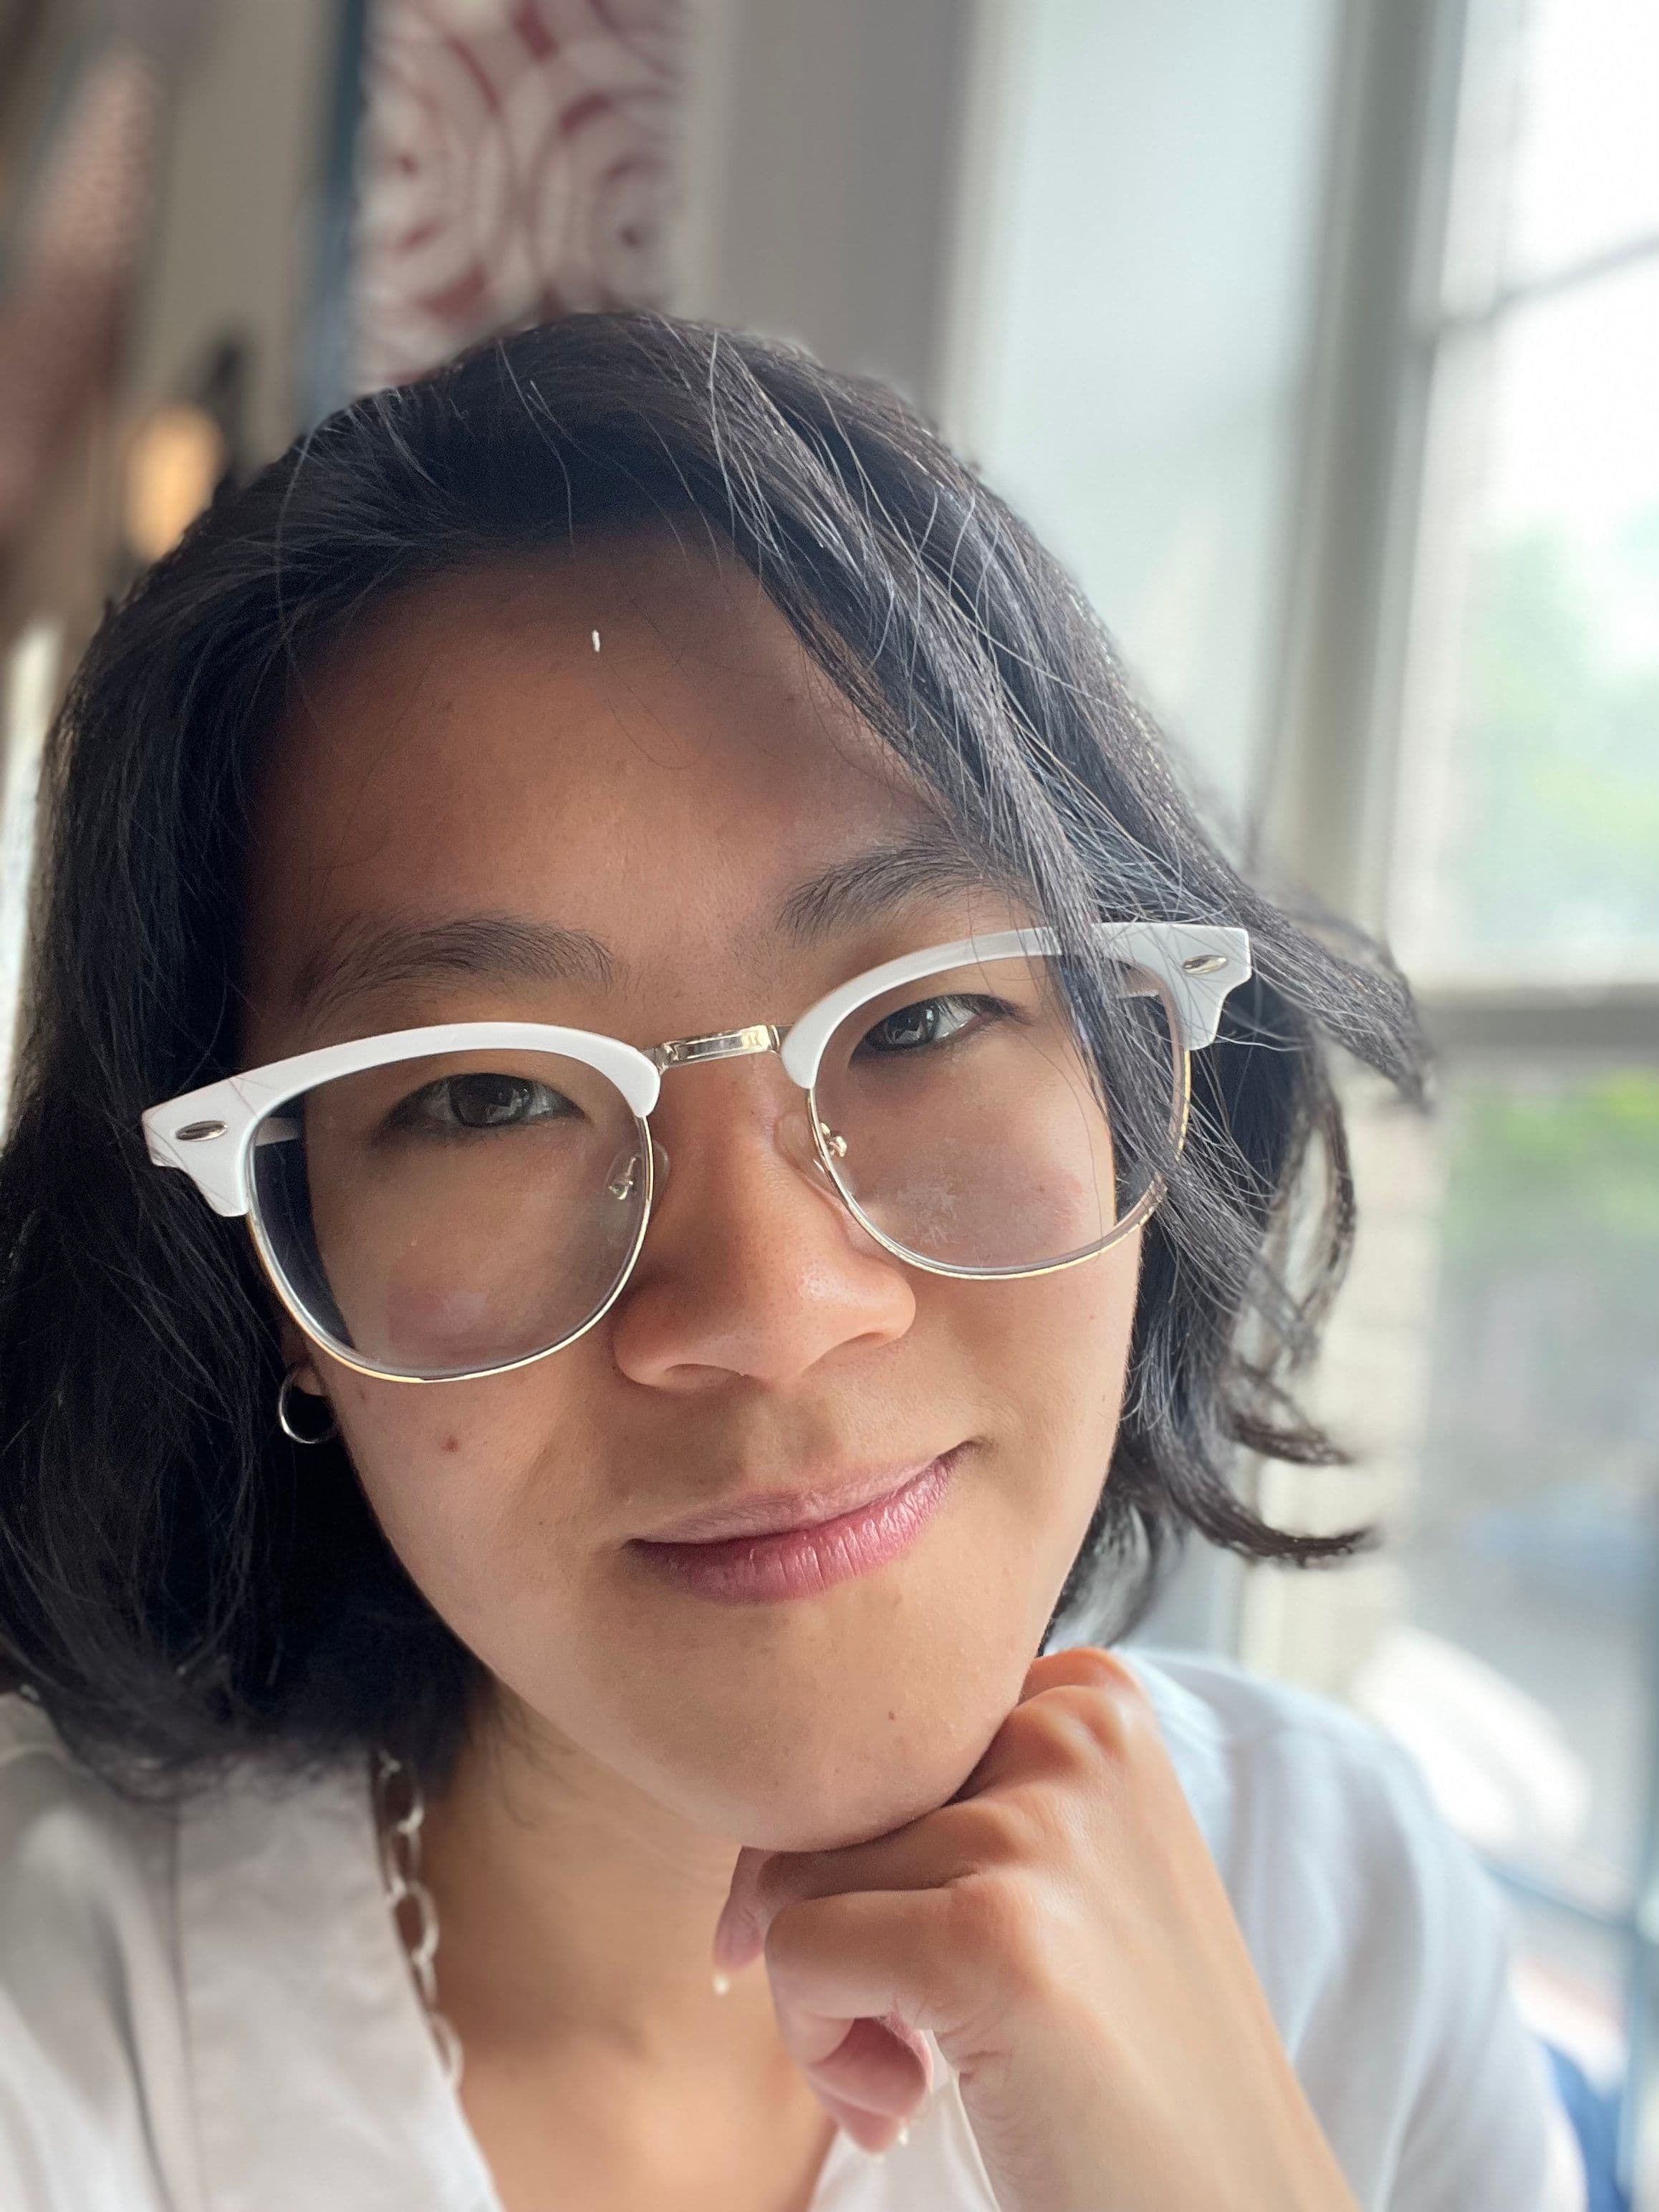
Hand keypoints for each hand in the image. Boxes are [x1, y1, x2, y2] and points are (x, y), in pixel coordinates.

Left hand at [712, 1646, 1360, 2211]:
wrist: (1232, 2206)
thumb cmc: (1121, 2050)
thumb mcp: (1063, 1863)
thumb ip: (947, 1792)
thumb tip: (755, 1787)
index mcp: (1090, 1696)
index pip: (873, 1726)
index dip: (849, 1846)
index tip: (894, 1941)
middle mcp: (1072, 1733)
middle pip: (824, 1791)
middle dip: (822, 1919)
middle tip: (897, 2032)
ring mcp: (1036, 1833)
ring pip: (794, 1876)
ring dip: (825, 2001)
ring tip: (914, 2070)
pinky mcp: (987, 1938)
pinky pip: (795, 1953)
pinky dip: (820, 2050)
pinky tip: (905, 2104)